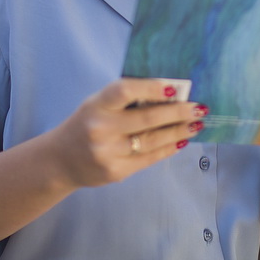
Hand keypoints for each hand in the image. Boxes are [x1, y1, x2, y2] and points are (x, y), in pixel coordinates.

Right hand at [50, 78, 206, 188]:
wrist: (60, 161)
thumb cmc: (86, 124)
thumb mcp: (97, 105)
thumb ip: (126, 100)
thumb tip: (169, 94)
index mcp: (96, 105)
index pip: (125, 91)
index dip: (151, 88)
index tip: (175, 88)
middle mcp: (100, 129)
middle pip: (146, 119)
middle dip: (177, 113)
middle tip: (199, 108)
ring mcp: (108, 153)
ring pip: (152, 140)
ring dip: (179, 131)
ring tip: (196, 124)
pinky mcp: (116, 171)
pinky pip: (149, 158)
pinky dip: (168, 148)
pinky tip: (182, 140)